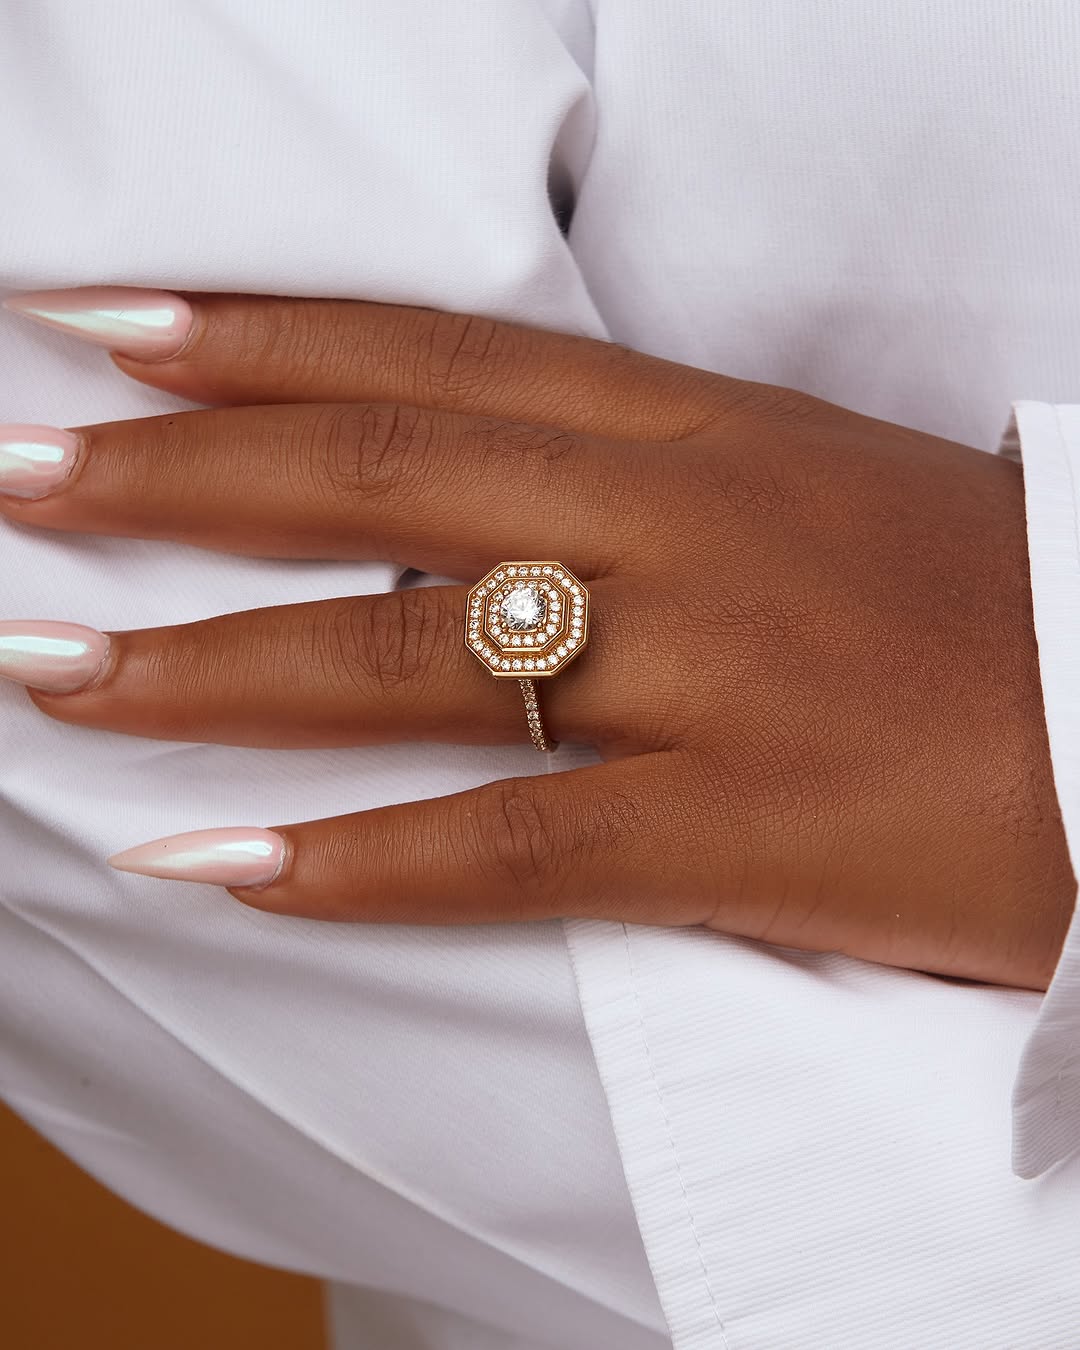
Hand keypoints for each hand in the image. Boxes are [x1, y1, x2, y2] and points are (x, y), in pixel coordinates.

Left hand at [0, 288, 1072, 988]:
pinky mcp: (746, 829)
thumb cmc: (980, 604)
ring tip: (52, 665)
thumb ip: (646, 483)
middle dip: (176, 476)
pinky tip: (219, 871)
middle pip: (383, 480)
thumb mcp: (805, 492)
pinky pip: (511, 843)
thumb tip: (483, 505)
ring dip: (209, 665)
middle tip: (19, 473)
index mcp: (705, 429)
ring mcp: (713, 677)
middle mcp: (686, 526)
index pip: (437, 357)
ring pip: (412, 657)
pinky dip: (355, 864)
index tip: (107, 324)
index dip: (261, 336)